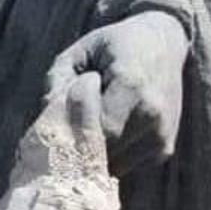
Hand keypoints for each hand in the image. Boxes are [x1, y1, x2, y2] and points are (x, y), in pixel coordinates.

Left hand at [47, 11, 189, 175]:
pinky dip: (113, 157)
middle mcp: (152, 113)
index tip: (57, 126)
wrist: (164, 43)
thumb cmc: (116, 45)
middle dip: (79, 148)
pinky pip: (128, 166)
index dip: (72, 133)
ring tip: (88, 132)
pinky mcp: (165, 147)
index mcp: (131, 84)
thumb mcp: (82, 50)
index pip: (95, 130)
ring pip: (115, 165)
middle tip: (63, 135)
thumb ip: (58, 81)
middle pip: (104, 152)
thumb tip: (45, 120)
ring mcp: (162, 134)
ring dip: (96, 155)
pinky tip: (109, 135)